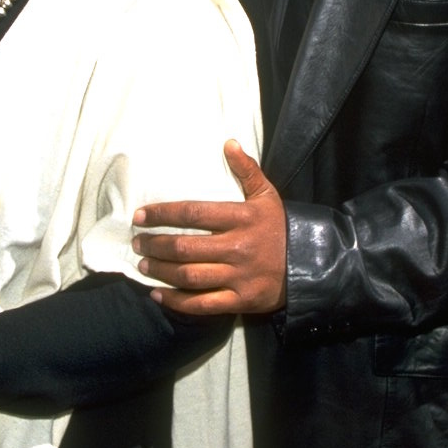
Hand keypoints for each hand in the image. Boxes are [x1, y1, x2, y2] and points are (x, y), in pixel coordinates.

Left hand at [132, 139, 286, 315]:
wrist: (309, 264)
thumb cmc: (280, 227)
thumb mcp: (267, 195)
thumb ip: (247, 170)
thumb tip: (229, 143)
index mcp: (242, 218)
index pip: (193, 213)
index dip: (162, 214)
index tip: (140, 216)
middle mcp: (238, 247)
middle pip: (186, 247)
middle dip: (156, 245)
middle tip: (138, 242)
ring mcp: (239, 276)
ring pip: (190, 276)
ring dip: (161, 271)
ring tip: (144, 264)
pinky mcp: (241, 301)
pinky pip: (202, 304)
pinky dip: (176, 301)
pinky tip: (157, 294)